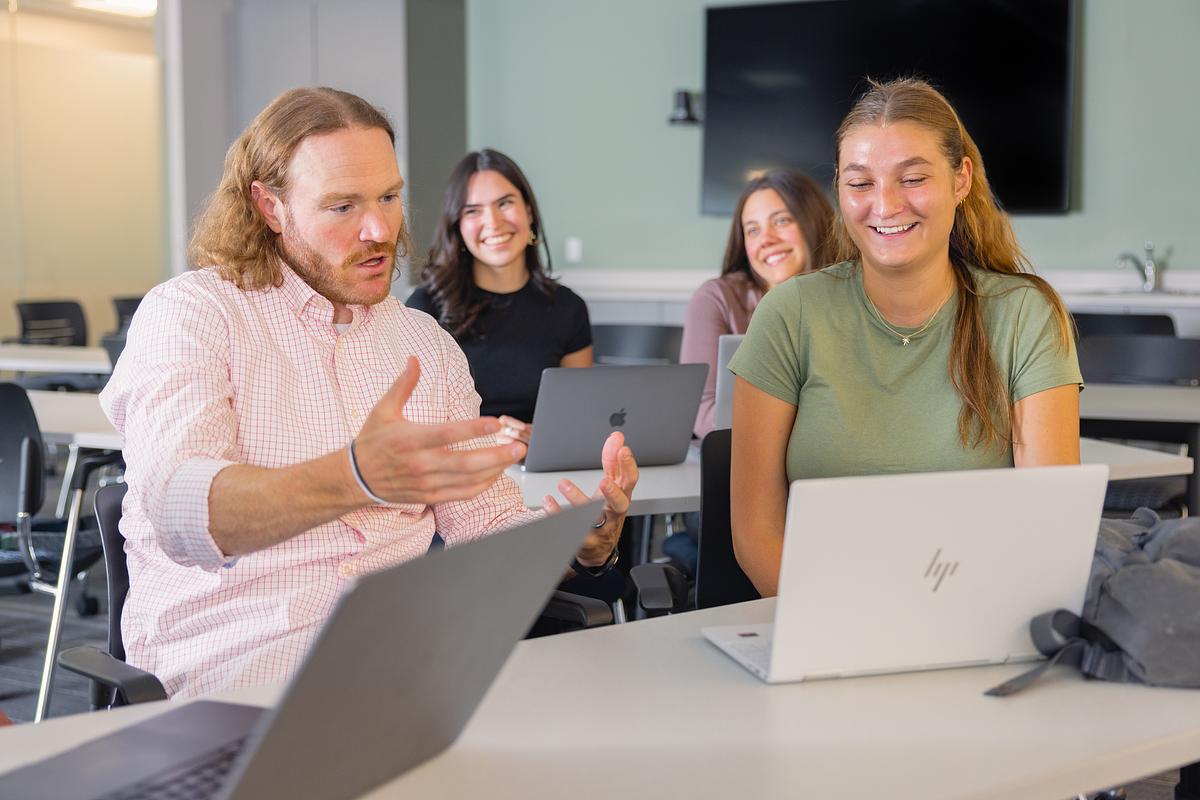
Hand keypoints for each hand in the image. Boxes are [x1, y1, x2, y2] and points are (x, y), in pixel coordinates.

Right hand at [352, 357, 525, 504]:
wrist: (356, 478)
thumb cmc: (372, 441)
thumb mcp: (383, 409)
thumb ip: (403, 385)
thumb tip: (414, 359)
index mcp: (410, 440)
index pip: (447, 434)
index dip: (473, 430)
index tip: (496, 423)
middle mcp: (420, 464)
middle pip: (464, 463)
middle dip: (496, 456)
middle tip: (519, 446)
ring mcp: (426, 483)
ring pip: (467, 480)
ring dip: (495, 470)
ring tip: (514, 457)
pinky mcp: (430, 497)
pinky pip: (462, 494)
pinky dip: (483, 486)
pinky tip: (496, 474)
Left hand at [542, 431, 638, 565]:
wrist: (599, 548)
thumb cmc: (607, 512)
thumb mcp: (613, 486)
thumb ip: (613, 462)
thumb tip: (617, 437)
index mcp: (622, 497)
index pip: (630, 480)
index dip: (628, 465)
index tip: (623, 450)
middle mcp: (612, 514)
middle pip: (619, 505)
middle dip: (613, 493)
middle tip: (605, 481)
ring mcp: (599, 529)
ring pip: (591, 518)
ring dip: (578, 500)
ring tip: (563, 483)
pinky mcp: (582, 540)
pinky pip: (569, 528)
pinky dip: (557, 515)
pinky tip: (548, 502)